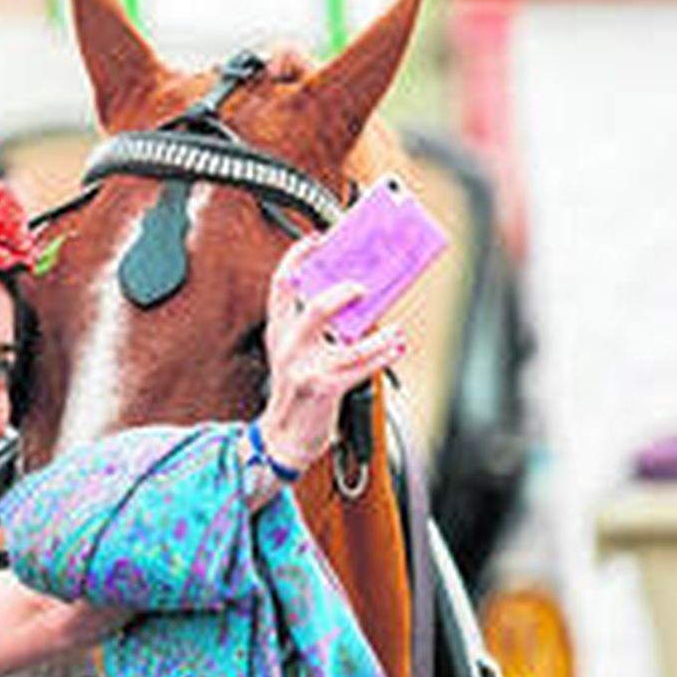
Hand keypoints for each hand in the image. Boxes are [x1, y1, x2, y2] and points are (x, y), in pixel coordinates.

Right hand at [256, 234, 406, 470]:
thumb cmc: (299, 391)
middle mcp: (289, 347)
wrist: (285, 437)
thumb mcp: (300, 353)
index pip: (281, 286)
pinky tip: (396, 345)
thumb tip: (360, 299)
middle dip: (342, 294)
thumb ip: (320, 327)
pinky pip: (360, 368)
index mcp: (280, 331)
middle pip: (313, 309)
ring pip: (346, 344)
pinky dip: (382, 355)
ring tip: (394, 329)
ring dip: (377, 336)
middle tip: (363, 285)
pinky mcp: (323, 389)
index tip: (318, 240)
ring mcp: (304, 368)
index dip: (297, 258)